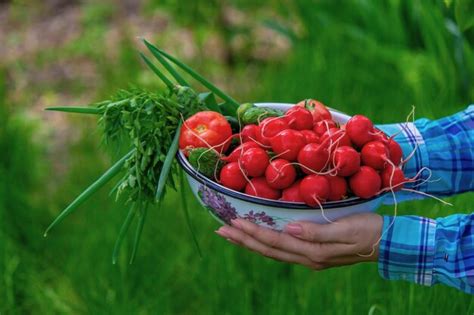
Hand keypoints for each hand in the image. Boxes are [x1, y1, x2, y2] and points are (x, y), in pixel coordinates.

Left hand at [215, 213, 382, 269]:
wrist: (389, 243)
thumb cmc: (370, 231)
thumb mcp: (346, 230)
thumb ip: (318, 232)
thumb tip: (290, 229)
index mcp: (313, 252)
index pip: (275, 241)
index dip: (253, 232)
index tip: (233, 222)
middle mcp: (307, 257)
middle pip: (268, 249)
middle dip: (243, 240)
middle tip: (220, 229)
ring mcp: (310, 256)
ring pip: (273, 251)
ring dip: (250, 242)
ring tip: (232, 234)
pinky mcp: (315, 252)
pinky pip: (283, 249)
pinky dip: (266, 243)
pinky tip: (259, 238)